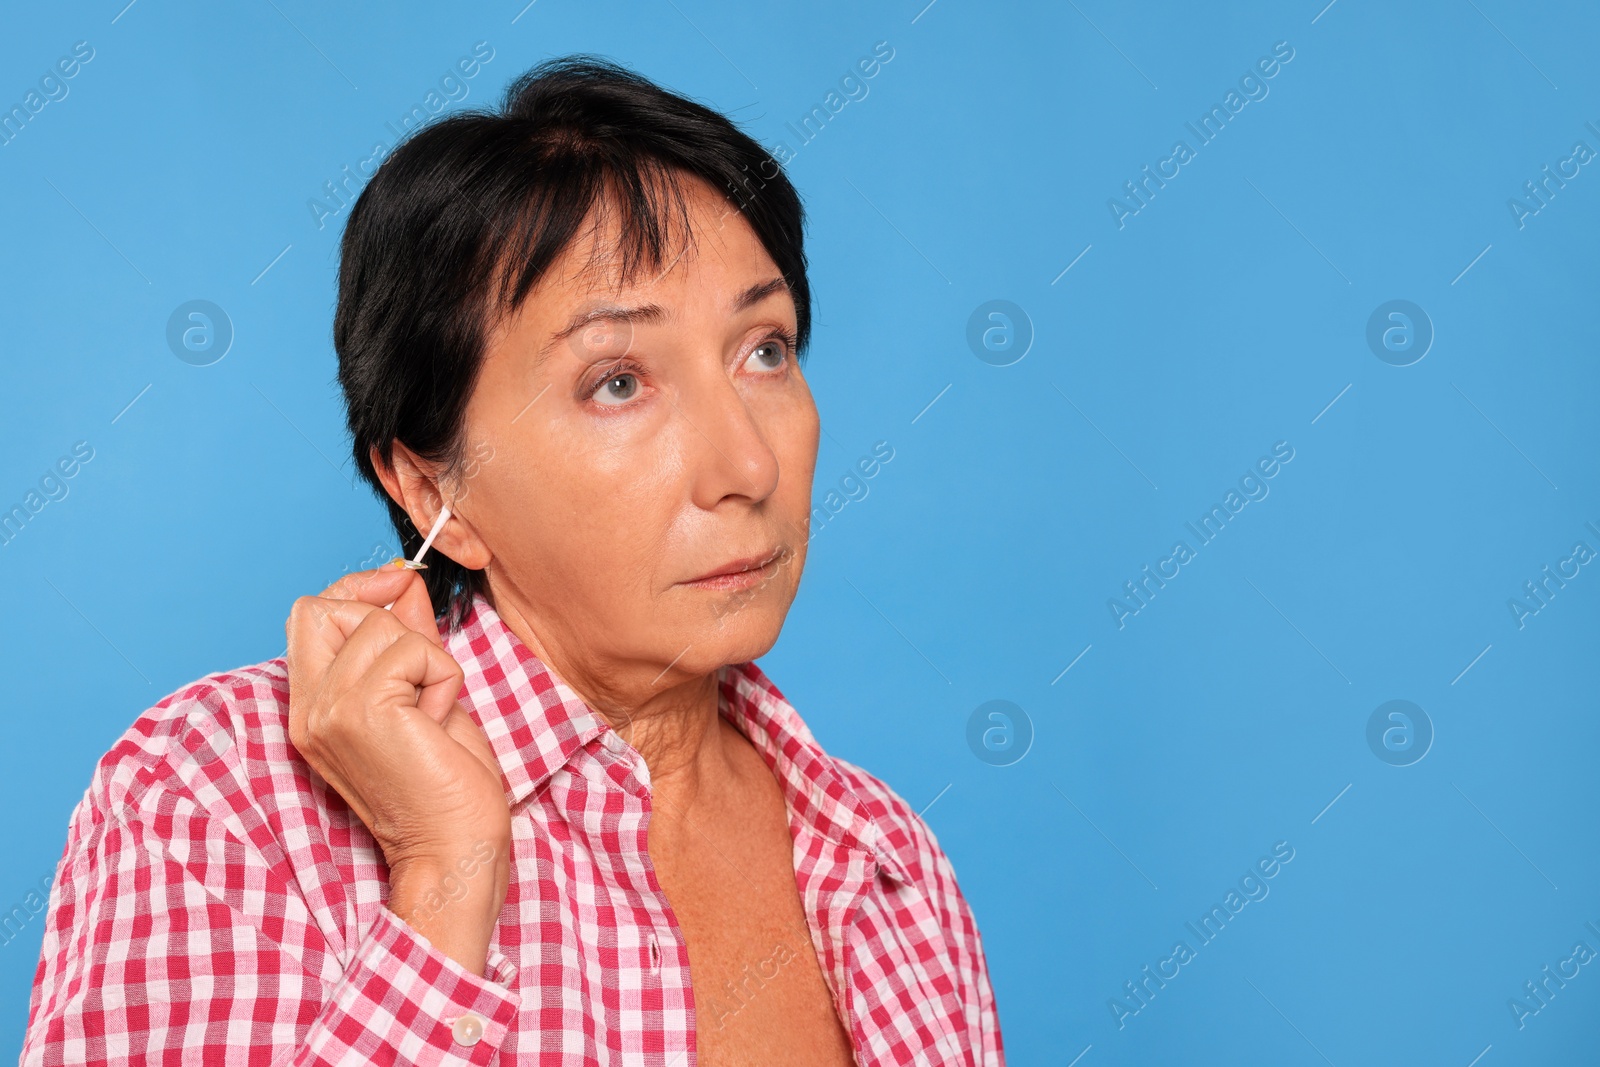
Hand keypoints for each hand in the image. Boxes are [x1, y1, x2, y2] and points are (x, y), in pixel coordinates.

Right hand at [285, 567, 510, 974]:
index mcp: (314, 708)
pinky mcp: (361, 712)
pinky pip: (416, 649)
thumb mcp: (424, 695)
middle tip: (422, 669)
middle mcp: (309, 709)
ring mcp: (329, 711)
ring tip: (431, 712)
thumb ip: (406, 639)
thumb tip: (404, 585)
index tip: (399, 589)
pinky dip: (443, 677)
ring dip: (427, 657)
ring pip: (381, 624)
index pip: (309, 613)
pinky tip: (437, 722)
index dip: (355, 589)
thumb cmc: (448, 787)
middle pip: (323, 606)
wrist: (455, 851)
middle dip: (384, 616)